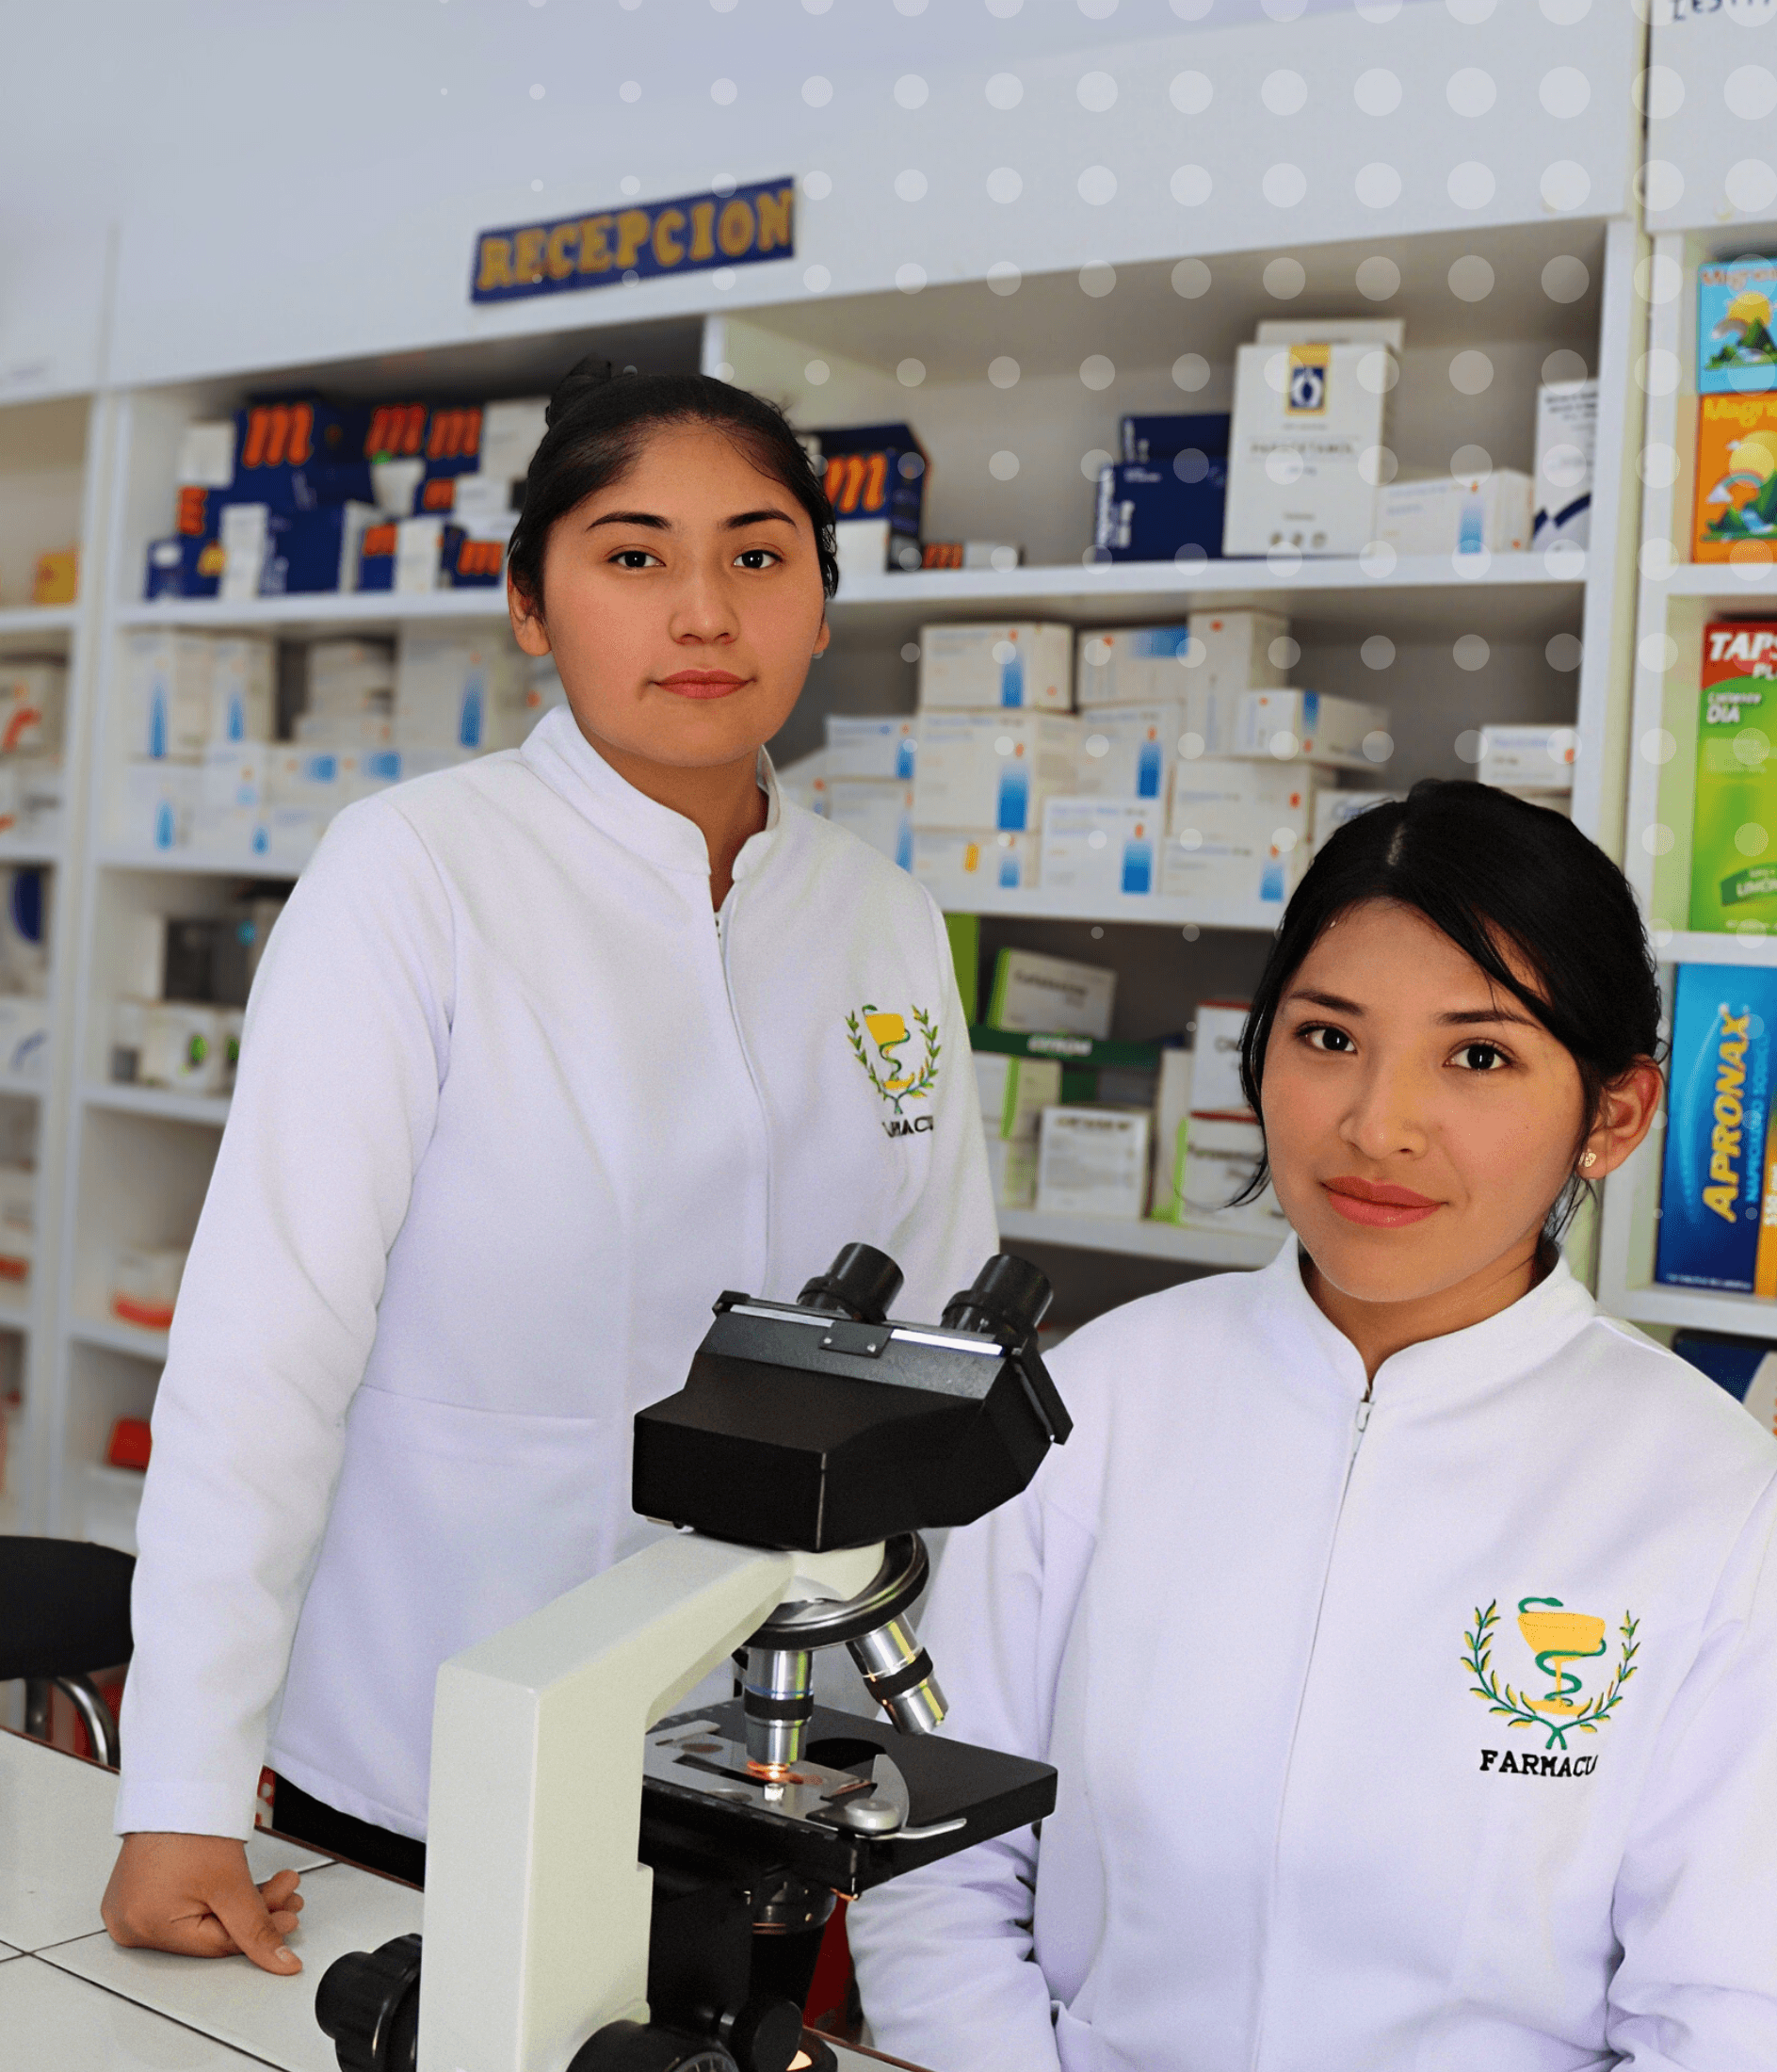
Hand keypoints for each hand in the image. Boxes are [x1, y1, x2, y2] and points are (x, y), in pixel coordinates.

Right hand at [102, 1832, 305, 1973]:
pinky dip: (217, 1896)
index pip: (214, 1947)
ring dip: (242, 1903)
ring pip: (200, 1917)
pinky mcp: (140, 1889)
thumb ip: (257, 1929)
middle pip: (209, 1931)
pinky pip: (185, 1904)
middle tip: (288, 1895)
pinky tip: (245, 1886)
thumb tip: (280, 1964)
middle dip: (256, 1912)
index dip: (259, 1934)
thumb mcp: (231, 1884)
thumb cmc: (189, 1824)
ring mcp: (131, 1906)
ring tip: (276, 1885)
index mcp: (141, 1928)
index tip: (289, 1919)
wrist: (175, 1783)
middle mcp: (129, 1923)